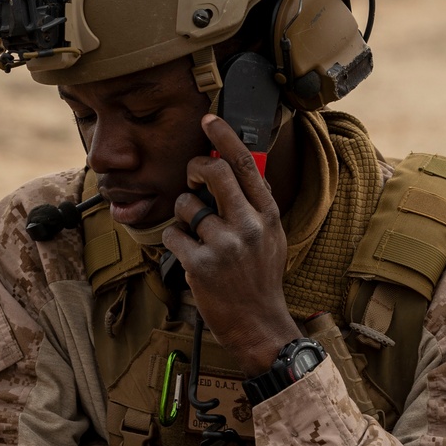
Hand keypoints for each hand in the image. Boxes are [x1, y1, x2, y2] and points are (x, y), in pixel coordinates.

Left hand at [163, 115, 299, 373]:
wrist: (259, 324)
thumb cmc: (261, 279)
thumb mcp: (272, 237)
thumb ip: (257, 205)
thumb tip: (240, 169)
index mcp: (266, 214)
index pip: (245, 164)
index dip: (223, 137)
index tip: (208, 120)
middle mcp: (248, 225)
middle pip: (213, 172)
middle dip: (194, 169)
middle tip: (191, 180)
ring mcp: (225, 245)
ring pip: (186, 205)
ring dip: (183, 215)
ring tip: (195, 234)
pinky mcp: (202, 265)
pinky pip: (173, 234)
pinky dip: (175, 241)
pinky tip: (188, 254)